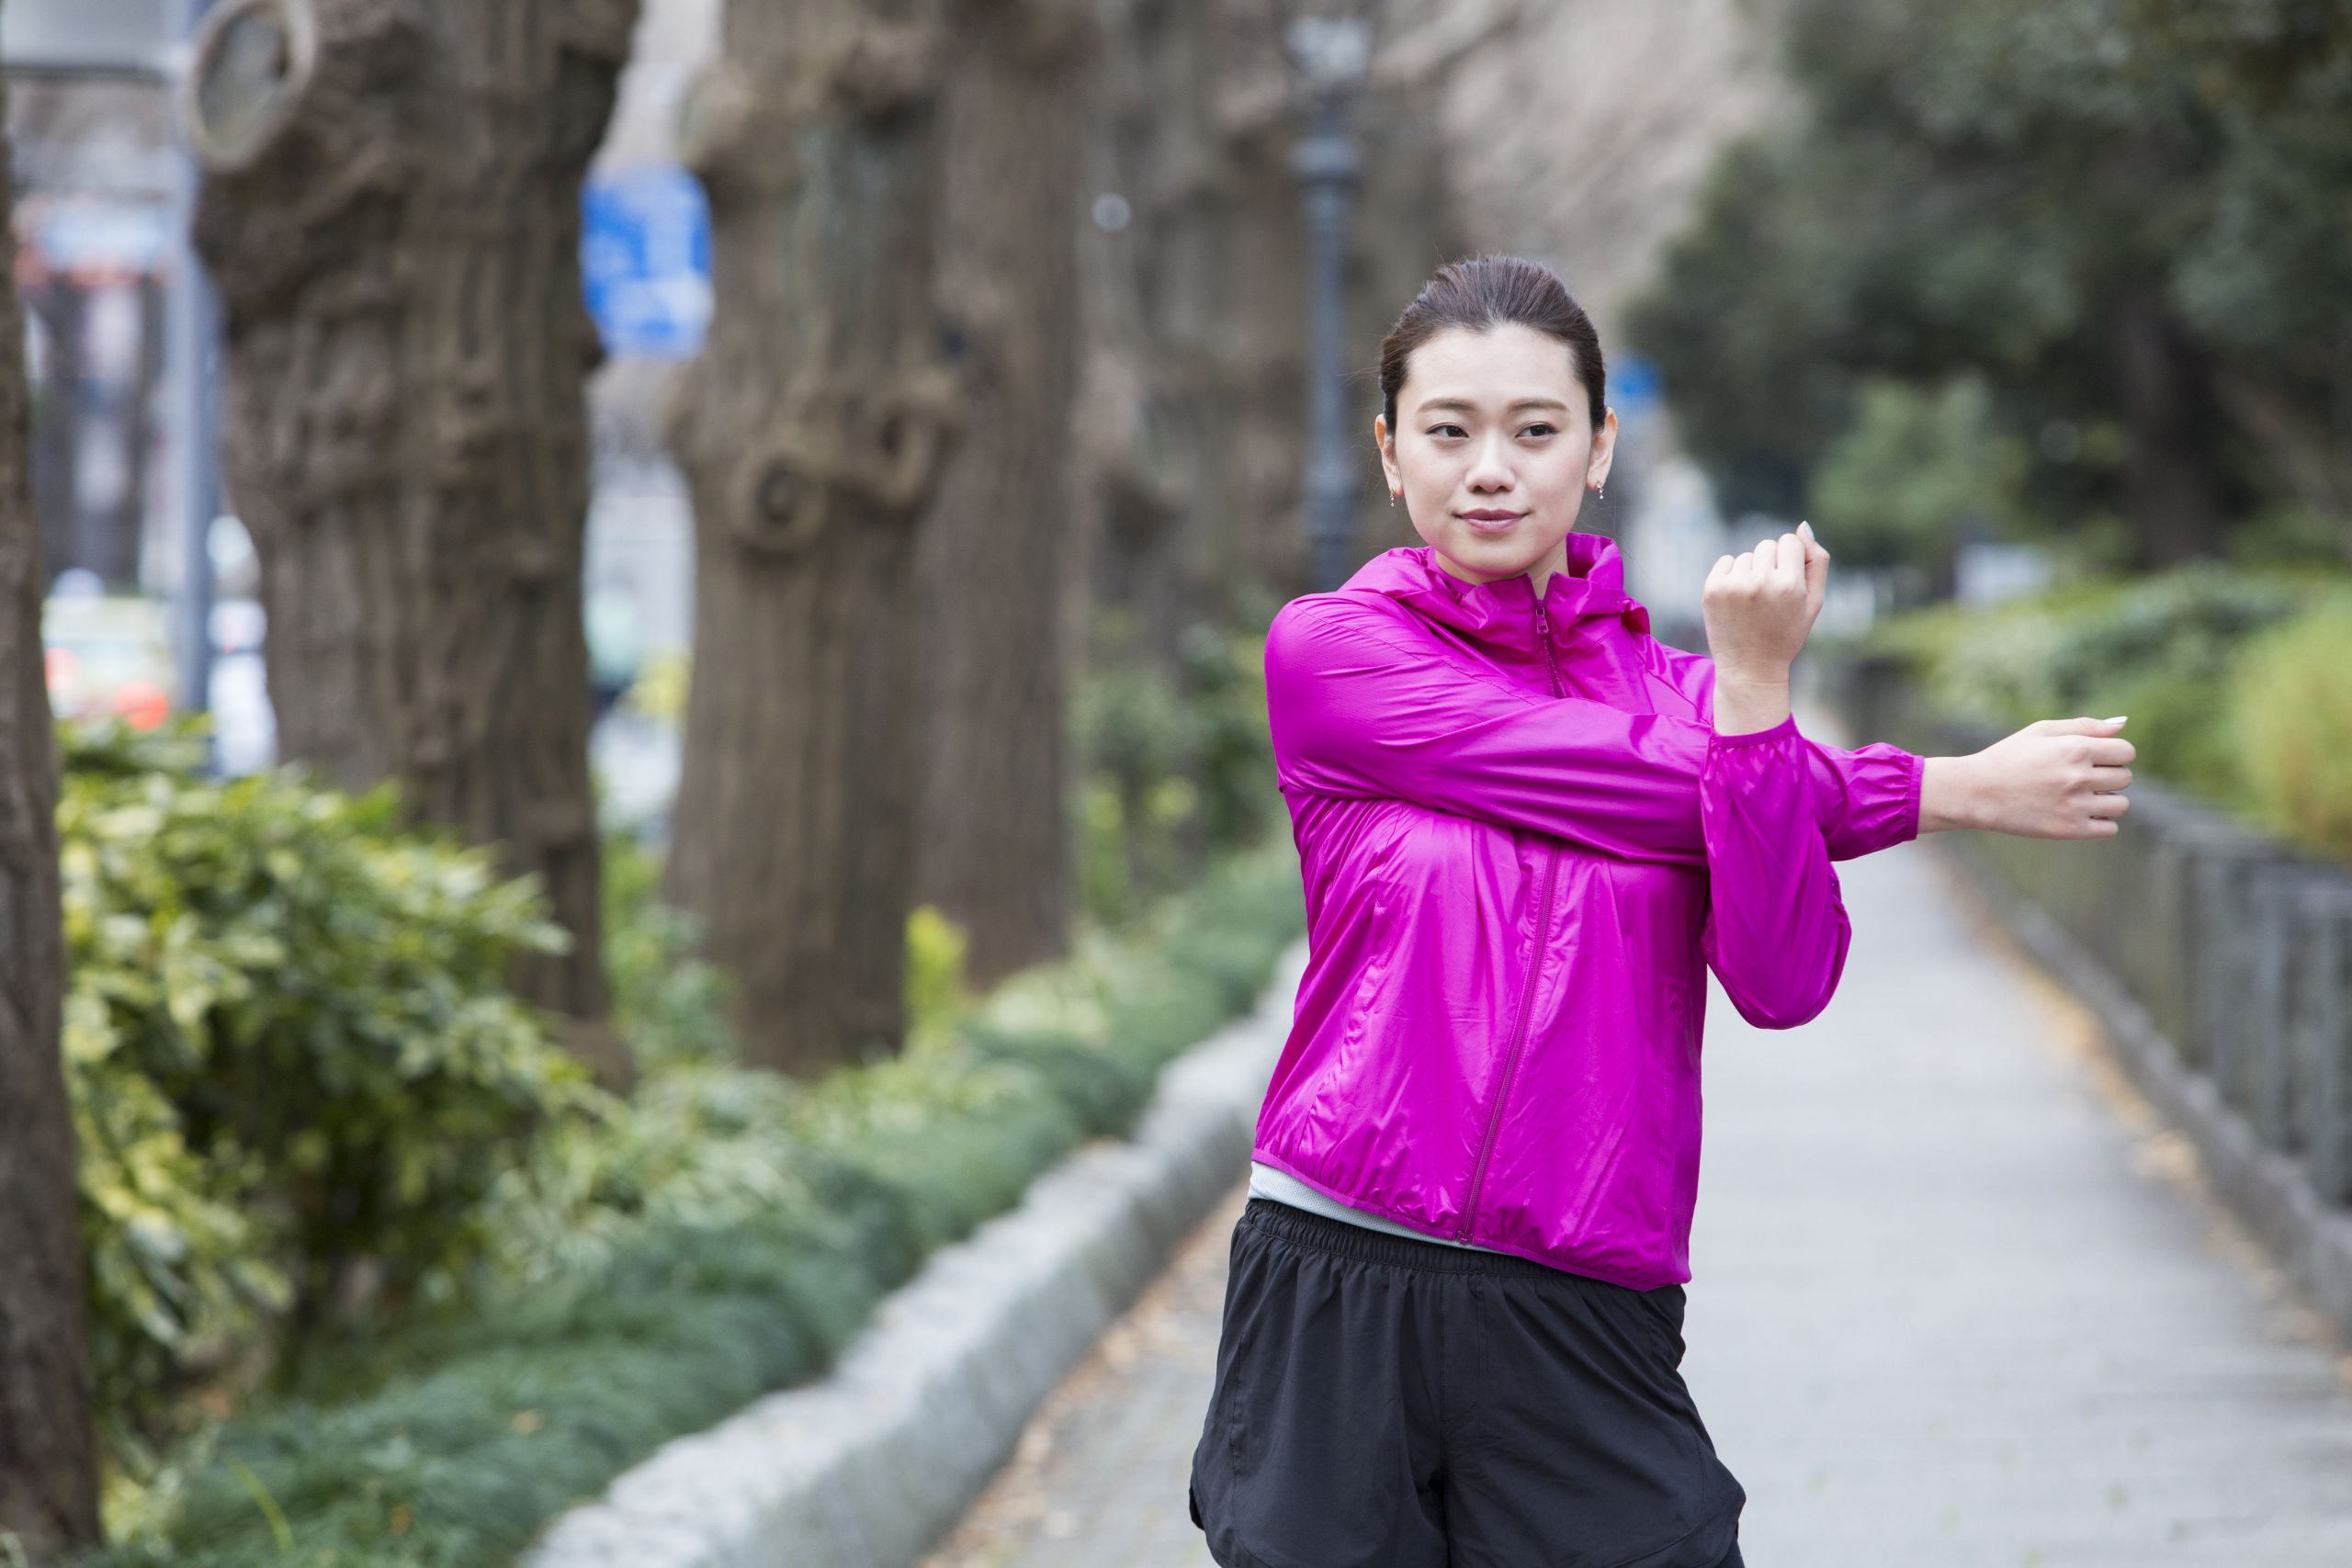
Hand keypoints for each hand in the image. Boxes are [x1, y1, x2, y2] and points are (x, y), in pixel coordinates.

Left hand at [1704, 522, 1828, 733]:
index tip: (1788, 583)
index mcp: (1789, 584)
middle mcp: (1760, 582)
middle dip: (1771, 565)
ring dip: (1750, 572)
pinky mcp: (1711, 589)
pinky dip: (1731, 575)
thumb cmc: (1786, 634)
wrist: (1750, 668)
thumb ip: (1817, 562)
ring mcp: (1732, 586)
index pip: (1789, 541)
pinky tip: (1736, 601)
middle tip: (1770, 597)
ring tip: (1753, 604)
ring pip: (1746, 556)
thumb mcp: (1813, 601)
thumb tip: (1802, 527)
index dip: (1791, 560)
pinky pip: (1726, 562)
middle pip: (1767, 545)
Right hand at [1921, 717, 2134, 837]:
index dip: (2113, 754)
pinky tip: (2077, 813)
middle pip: (2125, 777)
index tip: (2093, 759)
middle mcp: (2079, 777)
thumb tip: (2122, 724)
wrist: (1975, 792)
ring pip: (2121, 804)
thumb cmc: (2008, 757)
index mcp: (2075, 749)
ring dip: (2107, 800)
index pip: (2126, 751)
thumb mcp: (2041, 732)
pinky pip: (2109, 828)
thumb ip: (2084, 726)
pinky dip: (2099, 822)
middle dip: (2109, 776)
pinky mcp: (2069, 830)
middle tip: (2080, 778)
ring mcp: (2075, 806)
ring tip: (2079, 797)